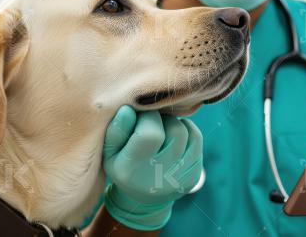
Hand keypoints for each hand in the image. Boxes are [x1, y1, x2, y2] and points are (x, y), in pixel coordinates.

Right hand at [101, 105, 202, 230]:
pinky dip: (185, 129)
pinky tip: (171, 135)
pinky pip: (196, 137)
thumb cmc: (122, 165)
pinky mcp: (193, 175)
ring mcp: (179, 178)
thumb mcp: (109, 151)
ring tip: (159, 129)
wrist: (143, 196)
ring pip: (186, 130)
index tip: (139, 115)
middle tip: (150, 121)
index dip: (147, 117)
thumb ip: (115, 130)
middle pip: (174, 130)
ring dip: (172, 123)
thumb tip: (128, 109)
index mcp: (132, 171)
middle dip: (161, 118)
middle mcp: (159, 178)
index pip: (150, 134)